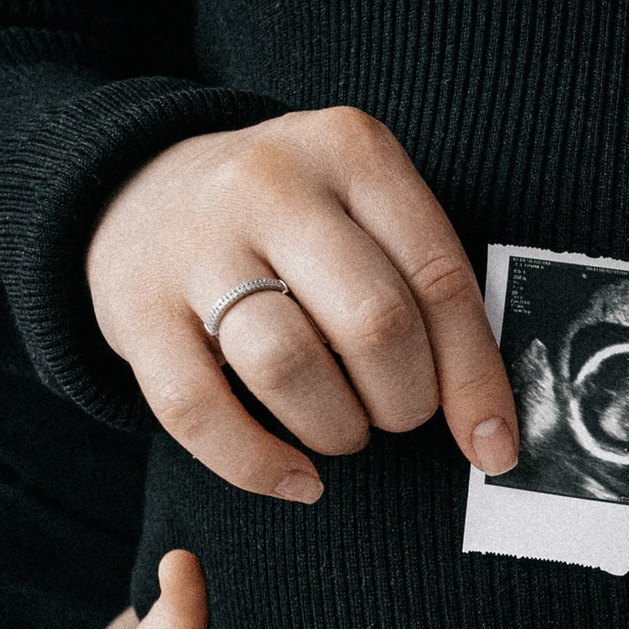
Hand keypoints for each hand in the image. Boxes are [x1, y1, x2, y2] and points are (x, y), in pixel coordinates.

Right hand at [87, 106, 519, 500]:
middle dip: (404, 400)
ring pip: (287, 365)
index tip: (493, 444)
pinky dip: (258, 465)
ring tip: (342, 431)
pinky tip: (295, 477)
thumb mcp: (363, 211)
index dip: (475, 377)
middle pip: (372, 323)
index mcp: (351, 151)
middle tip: (397, 414)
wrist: (141, 188)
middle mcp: (270, 184)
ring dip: (336, 429)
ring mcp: (195, 244)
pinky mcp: (135, 309)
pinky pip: (199, 412)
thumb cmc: (288, 223)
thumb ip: (424, 289)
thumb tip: (489, 427)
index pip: (438, 278)